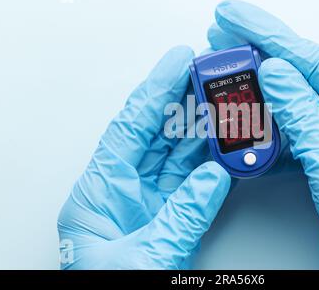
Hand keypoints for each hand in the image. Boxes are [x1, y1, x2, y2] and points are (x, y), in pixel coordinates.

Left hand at [57, 46, 230, 268]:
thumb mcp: (145, 257)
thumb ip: (182, 215)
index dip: (154, 90)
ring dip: (198, 128)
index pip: (128, 127)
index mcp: (98, 192)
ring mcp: (146, 200)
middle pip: (154, 132)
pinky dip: (206, 161)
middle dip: (181, 101)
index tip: (176, 61)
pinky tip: (220, 144)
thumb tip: (212, 179)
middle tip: (205, 75)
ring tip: (220, 103)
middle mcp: (120, 190)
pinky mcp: (166, 214)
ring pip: (174, 152)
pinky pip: (187, 179)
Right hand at [208, 0, 318, 268]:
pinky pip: (297, 133)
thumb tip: (276, 72)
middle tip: (226, 34)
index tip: (237, 18)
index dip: (271, 35)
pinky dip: (270, 128)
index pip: (316, 61)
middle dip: (262, 53)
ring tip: (230, 73)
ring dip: (262, 92)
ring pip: (297, 103)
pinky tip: (250, 118)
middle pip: (305, 74)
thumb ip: (303, 114)